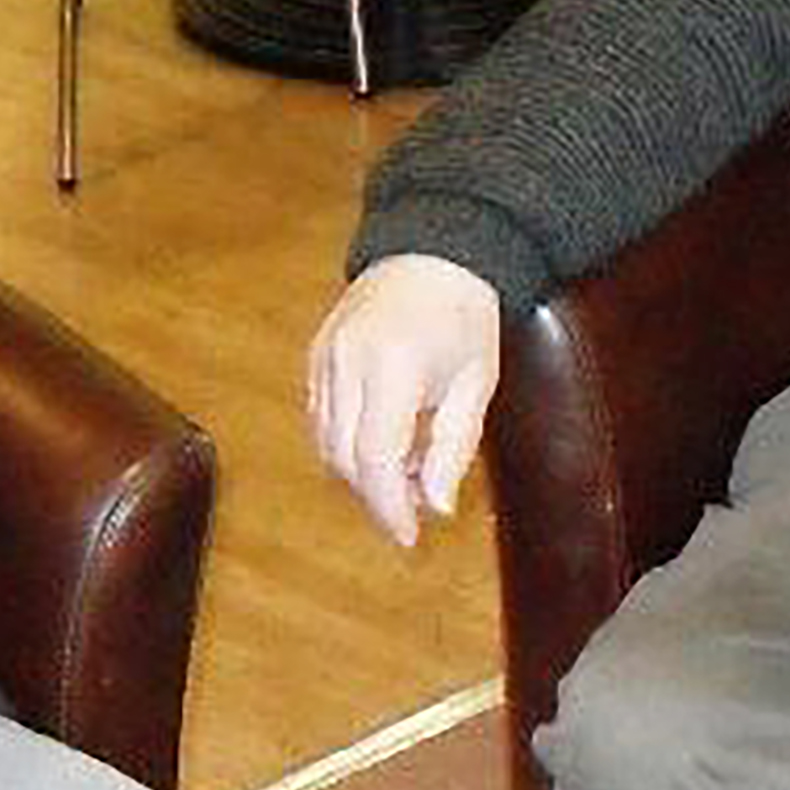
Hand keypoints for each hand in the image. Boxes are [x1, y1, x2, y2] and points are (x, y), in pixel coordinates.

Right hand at [307, 254, 502, 548]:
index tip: (408, 536)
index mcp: (394, 367)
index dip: (389, 506)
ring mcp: (324, 357)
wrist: (432, 253)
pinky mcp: (314, 357)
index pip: (377, 457)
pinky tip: (383, 440)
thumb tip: (435, 508)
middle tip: (413, 507)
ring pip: (326, 443)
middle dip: (376, 495)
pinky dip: (346, 445)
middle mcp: (348, 362)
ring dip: (360, 473)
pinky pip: (320, 419)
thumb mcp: (475, 385)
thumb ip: (453, 449)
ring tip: (405, 468)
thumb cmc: (463, 318)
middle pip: (345, 457)